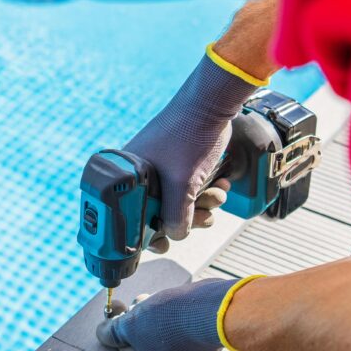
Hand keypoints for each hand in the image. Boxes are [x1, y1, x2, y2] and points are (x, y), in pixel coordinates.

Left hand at [96, 278, 237, 350]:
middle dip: (137, 322)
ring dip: (155, 317)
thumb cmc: (170, 322)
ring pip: (165, 336)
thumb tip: (102, 333)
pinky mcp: (208, 342)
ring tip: (154, 299)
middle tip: (136, 304)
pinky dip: (175, 317)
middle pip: (147, 346)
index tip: (117, 315)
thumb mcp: (131, 325)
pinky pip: (183, 330)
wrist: (215, 310)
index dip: (119, 333)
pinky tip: (174, 303)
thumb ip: (113, 331)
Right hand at [124, 54, 257, 242]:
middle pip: (159, 214)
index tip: (163, 246)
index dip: (148, 234)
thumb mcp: (181, 184)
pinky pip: (191, 190)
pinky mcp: (181, 166)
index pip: (131, 217)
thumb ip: (176, 216)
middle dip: (188, 218)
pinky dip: (207, 192)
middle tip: (203, 215)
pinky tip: (221, 184)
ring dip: (203, 205)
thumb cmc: (189, 136)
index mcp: (129, 177)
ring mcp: (162, 170)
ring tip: (217, 195)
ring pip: (180, 204)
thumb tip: (175, 236)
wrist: (213, 104)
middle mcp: (141, 175)